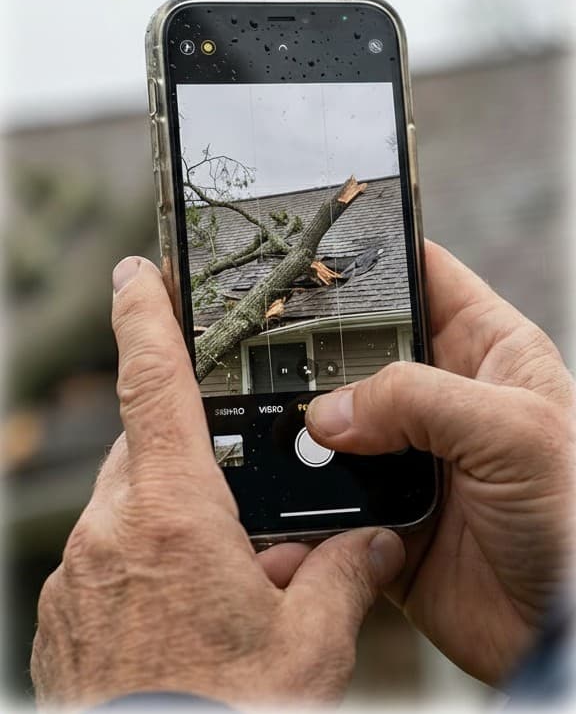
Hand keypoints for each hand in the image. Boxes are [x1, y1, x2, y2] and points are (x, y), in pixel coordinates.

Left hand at [31, 257, 404, 708]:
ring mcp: (77, 576)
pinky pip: (106, 561)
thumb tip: (373, 547)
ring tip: (223, 579)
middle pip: (149, 453)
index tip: (136, 273)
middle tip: (238, 509)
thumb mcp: (309, 646)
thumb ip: (344, 578)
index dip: (145, 316)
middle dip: (193, 462)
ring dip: (174, 524)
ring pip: (128, 509)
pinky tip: (183, 613)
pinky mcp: (62, 615)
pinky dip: (143, 566)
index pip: (152, 383)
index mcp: (172, 516)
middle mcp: (111, 532)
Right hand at [306, 240, 574, 685]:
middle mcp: (443, 398)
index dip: (376, 261)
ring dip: (305, 430)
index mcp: (488, 352)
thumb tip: (327, 412)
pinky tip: (284, 496)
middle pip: (364, 350)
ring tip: (269, 425)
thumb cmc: (573, 515)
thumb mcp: (511, 430)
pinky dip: (305, 501)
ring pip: (336, 423)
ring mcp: (411, 455)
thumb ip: (416, 400)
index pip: (425, 279)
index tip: (318, 251)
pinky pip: (329, 497)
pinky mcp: (384, 512)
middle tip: (267, 348)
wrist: (562, 631)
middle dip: (319, 351)